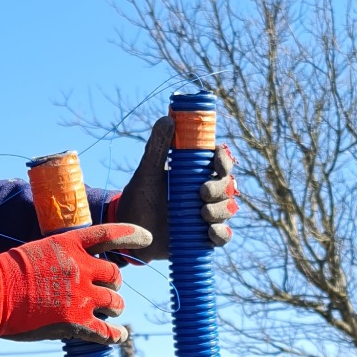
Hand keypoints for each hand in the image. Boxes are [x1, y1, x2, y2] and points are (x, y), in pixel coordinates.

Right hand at [0, 224, 152, 344]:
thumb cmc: (7, 273)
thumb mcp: (38, 251)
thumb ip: (63, 256)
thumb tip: (80, 269)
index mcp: (71, 245)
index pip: (110, 235)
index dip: (132, 236)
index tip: (147, 239)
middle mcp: (81, 268)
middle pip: (116, 276)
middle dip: (114, 285)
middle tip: (108, 292)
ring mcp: (80, 296)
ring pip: (115, 303)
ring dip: (114, 308)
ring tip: (108, 313)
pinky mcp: (76, 323)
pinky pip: (106, 331)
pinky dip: (115, 335)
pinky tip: (119, 336)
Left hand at [110, 117, 238, 259]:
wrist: (129, 231)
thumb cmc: (140, 197)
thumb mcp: (147, 172)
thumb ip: (157, 147)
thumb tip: (167, 119)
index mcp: (195, 174)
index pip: (219, 162)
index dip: (223, 160)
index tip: (216, 162)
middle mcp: (205, 193)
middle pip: (227, 185)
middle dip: (220, 187)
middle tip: (202, 192)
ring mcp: (206, 215)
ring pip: (228, 209)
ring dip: (220, 210)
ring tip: (203, 213)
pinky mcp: (203, 238)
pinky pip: (223, 236)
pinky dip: (221, 234)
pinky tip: (211, 232)